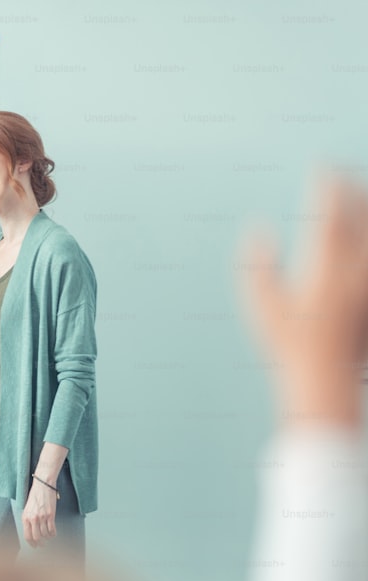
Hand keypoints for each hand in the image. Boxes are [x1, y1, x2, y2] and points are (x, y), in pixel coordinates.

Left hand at [21, 478, 57, 547]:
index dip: (31, 543)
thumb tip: (31, 531)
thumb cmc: (35, 495)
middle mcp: (33, 518)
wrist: (43, 485)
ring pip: (45, 534)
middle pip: (36, 537)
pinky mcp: (51, 515)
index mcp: (25, 517)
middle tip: (43, 545)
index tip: (34, 546)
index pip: (27, 536)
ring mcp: (42, 517)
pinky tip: (53, 534)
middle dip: (40, 543)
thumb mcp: (27, 508)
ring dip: (47, 538)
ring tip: (48, 537)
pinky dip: (53, 534)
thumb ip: (28, 519)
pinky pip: (52, 529)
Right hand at [241, 178, 367, 427]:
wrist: (326, 380)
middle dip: (355, 192)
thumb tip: (257, 230)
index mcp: (325, 268)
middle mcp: (354, 272)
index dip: (327, 186)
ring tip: (362, 199)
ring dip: (367, 213)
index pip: (330, 214)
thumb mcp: (262, 306)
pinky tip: (363, 239)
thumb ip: (258, 265)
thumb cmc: (290, 347)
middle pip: (362, 219)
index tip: (324, 167)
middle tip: (347, 174)